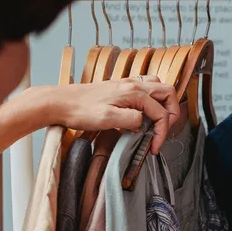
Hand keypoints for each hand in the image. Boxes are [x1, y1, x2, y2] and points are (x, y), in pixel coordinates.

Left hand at [52, 76, 182, 153]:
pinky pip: (146, 88)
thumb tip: (144, 123)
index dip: (162, 132)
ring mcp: (127, 84)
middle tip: (164, 131)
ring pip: (158, 88)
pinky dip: (152, 100)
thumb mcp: (107, 119)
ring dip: (164, 104)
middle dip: (171, 113)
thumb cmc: (80, 110)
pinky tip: (143, 113)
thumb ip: (132, 120)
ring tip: (158, 121)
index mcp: (134, 92)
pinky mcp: (121, 88)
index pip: (161, 113)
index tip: (155, 147)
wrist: (60, 102)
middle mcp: (133, 84)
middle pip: (168, 93)